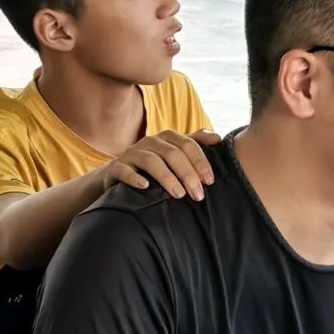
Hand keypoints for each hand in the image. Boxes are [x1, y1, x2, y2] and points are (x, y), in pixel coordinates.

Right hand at [100, 129, 220, 200]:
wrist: (118, 176)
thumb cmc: (153, 167)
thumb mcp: (174, 153)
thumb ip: (194, 144)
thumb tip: (218, 138)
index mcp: (166, 138)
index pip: (187, 144)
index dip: (200, 161)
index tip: (209, 181)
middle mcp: (149, 142)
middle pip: (172, 154)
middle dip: (187, 174)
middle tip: (198, 194)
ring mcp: (131, 154)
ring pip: (151, 161)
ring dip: (167, 178)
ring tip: (179, 194)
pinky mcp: (116, 168)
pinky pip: (124, 170)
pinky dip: (135, 178)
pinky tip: (146, 187)